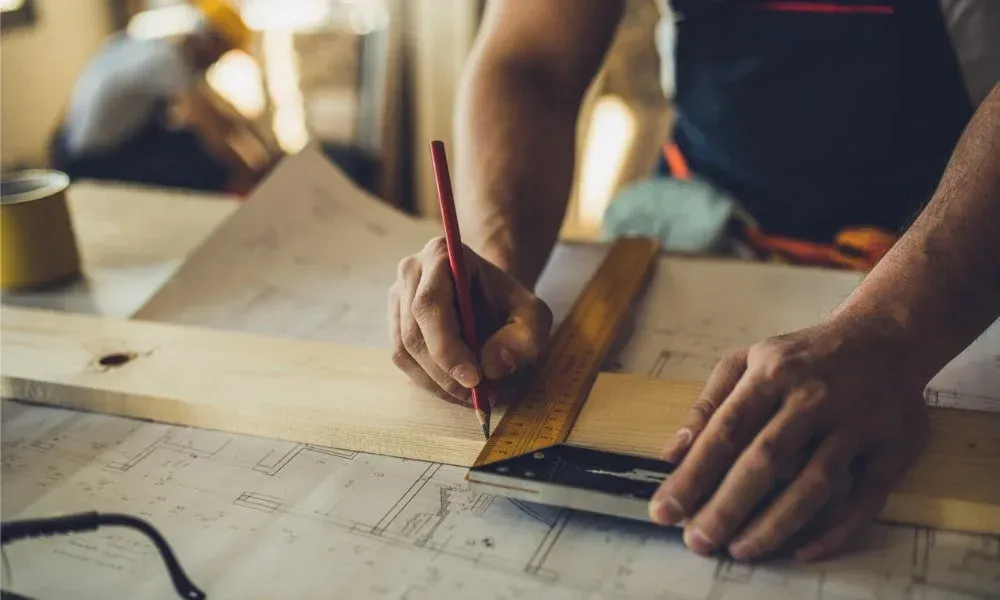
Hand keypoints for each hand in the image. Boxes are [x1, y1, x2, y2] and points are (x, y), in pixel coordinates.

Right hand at [388, 237, 552, 404]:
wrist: (491, 295)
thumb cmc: (510, 302)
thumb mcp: (533, 317)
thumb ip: (523, 340)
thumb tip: (491, 366)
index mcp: (441, 255)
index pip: (430, 305)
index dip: (447, 347)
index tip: (474, 379)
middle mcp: (411, 272)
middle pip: (413, 333)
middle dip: (445, 374)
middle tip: (478, 396)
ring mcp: (398, 297)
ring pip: (404, 351)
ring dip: (437, 383)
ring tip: (472, 396)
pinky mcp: (395, 322)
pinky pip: (404, 360)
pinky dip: (430, 382)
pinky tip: (456, 388)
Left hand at [648, 317, 930, 561]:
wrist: (885, 336)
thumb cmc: (802, 358)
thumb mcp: (747, 362)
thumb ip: (708, 407)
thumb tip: (671, 455)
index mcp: (772, 372)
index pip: (726, 429)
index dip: (694, 473)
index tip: (665, 509)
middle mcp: (815, 396)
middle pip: (766, 460)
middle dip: (727, 506)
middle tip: (698, 541)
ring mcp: (858, 423)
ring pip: (815, 484)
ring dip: (775, 524)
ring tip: (740, 549)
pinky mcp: (893, 448)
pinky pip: (864, 499)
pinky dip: (834, 530)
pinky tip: (802, 550)